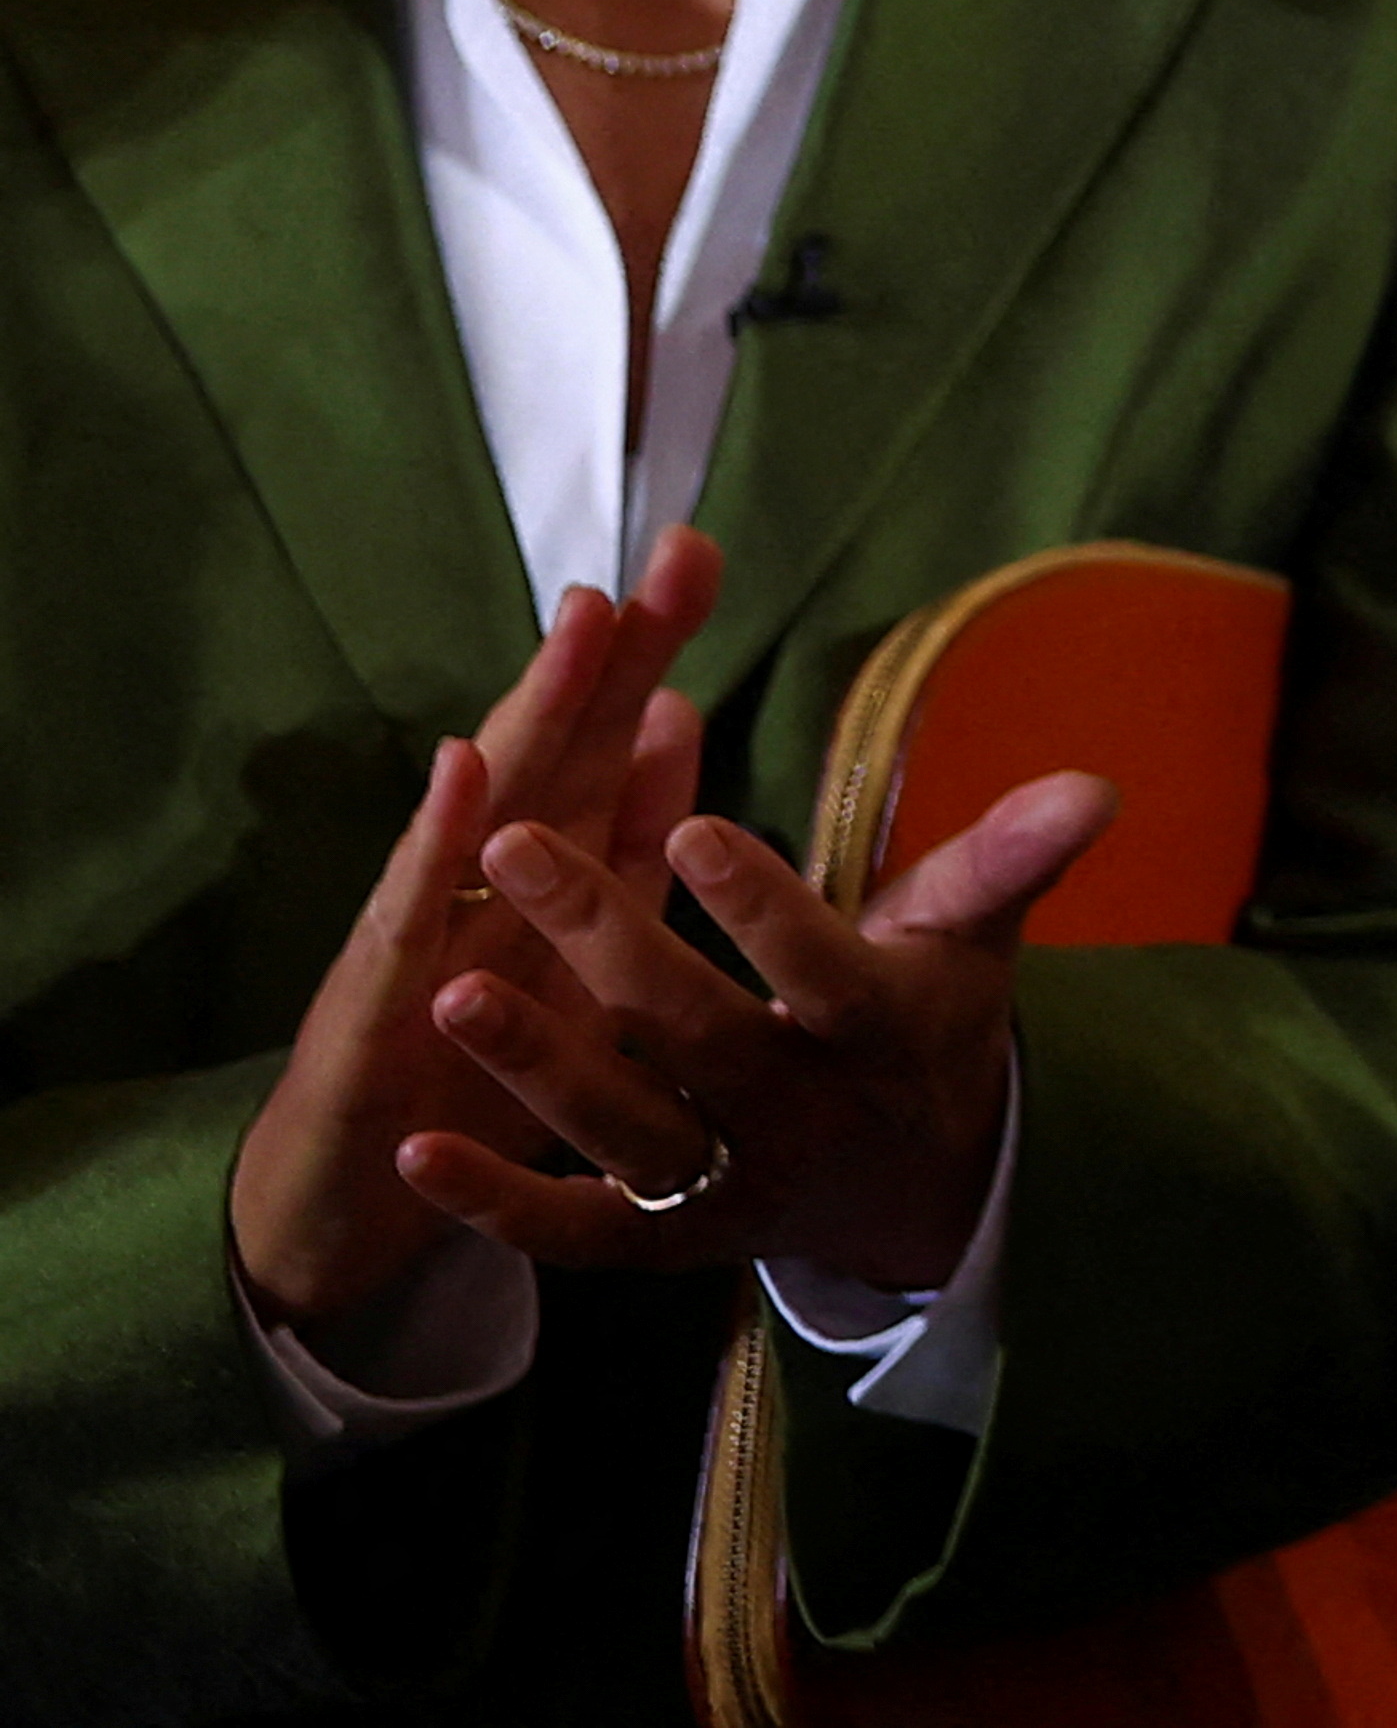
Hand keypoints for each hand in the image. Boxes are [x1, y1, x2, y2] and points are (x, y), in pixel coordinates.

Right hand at [231, 532, 719, 1332]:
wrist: (342, 1198)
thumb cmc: (467, 1060)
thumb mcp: (576, 947)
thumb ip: (621, 834)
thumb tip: (677, 712)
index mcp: (541, 868)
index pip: (602, 742)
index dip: (648, 654)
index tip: (700, 556)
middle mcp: (478, 877)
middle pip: (554, 746)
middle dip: (610, 647)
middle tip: (672, 552)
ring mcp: (419, 927)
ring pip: (489, 807)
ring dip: (535, 709)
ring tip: (587, 618)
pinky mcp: (371, 1002)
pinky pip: (409, 916)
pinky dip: (436, 843)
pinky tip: (463, 771)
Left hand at [400, 769, 1113, 1294]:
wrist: (918, 1183)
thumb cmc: (926, 1017)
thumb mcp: (971, 938)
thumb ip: (1009, 859)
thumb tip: (1096, 783)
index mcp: (877, 1033)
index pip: (820, 971)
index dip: (762, 910)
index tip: (693, 828)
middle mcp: (805, 1119)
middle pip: (700, 1041)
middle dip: (607, 945)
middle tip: (519, 841)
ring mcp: (733, 1191)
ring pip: (629, 1138)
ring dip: (538, 1070)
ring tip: (454, 991)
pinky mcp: (671, 1246)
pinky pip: (580, 1234)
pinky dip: (498, 1205)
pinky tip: (414, 1152)